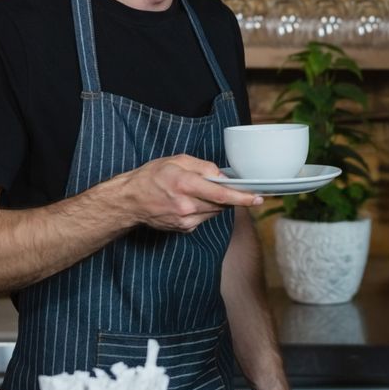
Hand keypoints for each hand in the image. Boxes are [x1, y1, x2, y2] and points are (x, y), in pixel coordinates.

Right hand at [121, 154, 261, 232]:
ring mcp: (185, 220)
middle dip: (229, 196)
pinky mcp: (184, 229)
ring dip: (216, 202)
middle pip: (221, 204)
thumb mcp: (177, 161)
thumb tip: (223, 176)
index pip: (221, 194)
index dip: (242, 197)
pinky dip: (204, 209)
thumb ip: (203, 166)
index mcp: (185, 184)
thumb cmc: (152, 176)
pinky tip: (191, 202)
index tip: (258, 198)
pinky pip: (204, 218)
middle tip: (228, 187)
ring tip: (199, 191)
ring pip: (214, 212)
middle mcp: (187, 205)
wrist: (130, 200)